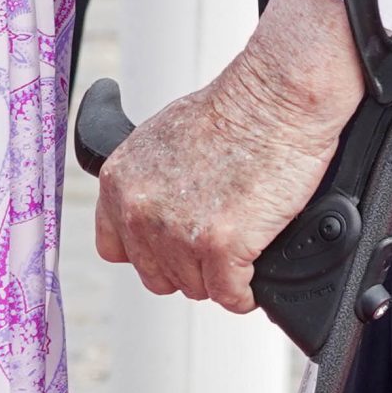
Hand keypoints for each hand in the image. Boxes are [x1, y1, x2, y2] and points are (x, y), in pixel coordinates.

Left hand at [95, 0, 363, 309]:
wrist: (275, 96)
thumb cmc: (234, 109)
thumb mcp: (165, 138)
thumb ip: (150, 182)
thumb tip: (158, 212)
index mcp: (120, 181)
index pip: (116, 248)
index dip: (149, 250)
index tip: (170, 246)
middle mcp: (140, 209)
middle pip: (158, 275)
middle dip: (188, 265)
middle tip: (215, 242)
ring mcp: (178, 231)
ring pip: (196, 288)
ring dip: (220, 276)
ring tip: (242, 244)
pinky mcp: (220, 247)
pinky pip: (231, 296)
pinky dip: (246, 292)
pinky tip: (256, 271)